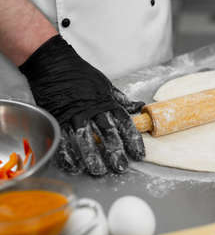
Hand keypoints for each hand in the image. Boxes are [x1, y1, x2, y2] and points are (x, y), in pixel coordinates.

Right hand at [19, 35, 144, 175]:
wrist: (54, 64)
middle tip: (121, 167)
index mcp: (107, 102)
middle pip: (107, 133)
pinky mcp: (57, 118)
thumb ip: (122, 100)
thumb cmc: (82, 75)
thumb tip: (139, 106)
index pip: (124, 123)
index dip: (133, 140)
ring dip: (93, 157)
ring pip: (86, 139)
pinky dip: (68, 154)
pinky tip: (74, 166)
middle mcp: (92, 110)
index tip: (139, 154)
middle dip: (115, 152)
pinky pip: (63, 139)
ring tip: (100, 171)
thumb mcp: (106, 85)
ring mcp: (74, 114)